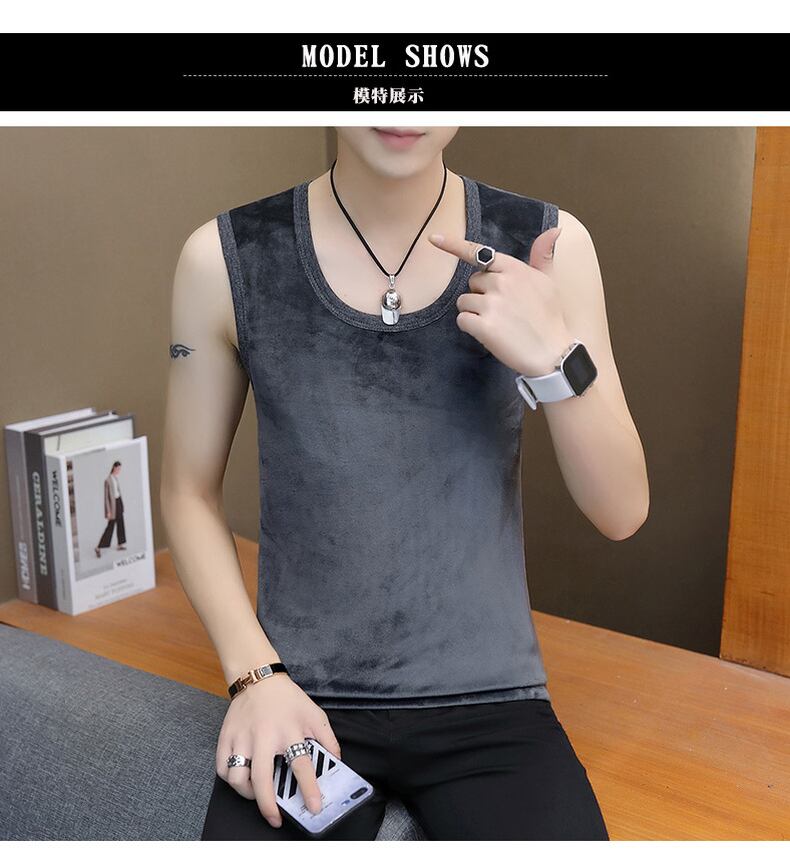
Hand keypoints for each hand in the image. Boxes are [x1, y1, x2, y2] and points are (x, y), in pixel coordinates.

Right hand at [215, 674, 341, 827]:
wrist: (258, 677)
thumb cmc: (288, 698)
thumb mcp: (315, 714)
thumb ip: (328, 739)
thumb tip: (337, 763)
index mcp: (290, 730)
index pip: (302, 766)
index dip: (309, 789)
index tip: (315, 807)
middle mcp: (264, 736)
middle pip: (262, 779)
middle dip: (268, 806)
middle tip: (275, 819)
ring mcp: (242, 737)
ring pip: (237, 777)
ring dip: (247, 793)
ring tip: (257, 794)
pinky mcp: (226, 736)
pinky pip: (222, 768)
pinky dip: (230, 779)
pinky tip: (242, 778)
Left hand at [429, 226, 571, 376]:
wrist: (552, 353)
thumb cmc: (549, 318)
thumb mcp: (549, 281)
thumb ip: (543, 255)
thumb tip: (554, 228)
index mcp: (514, 269)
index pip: (479, 253)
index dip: (454, 245)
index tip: (433, 238)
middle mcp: (501, 283)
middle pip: (472, 282)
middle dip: (481, 294)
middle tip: (502, 309)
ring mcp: (492, 304)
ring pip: (463, 302)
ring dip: (474, 313)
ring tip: (497, 322)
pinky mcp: (484, 326)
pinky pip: (462, 320)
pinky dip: (471, 328)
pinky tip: (489, 334)